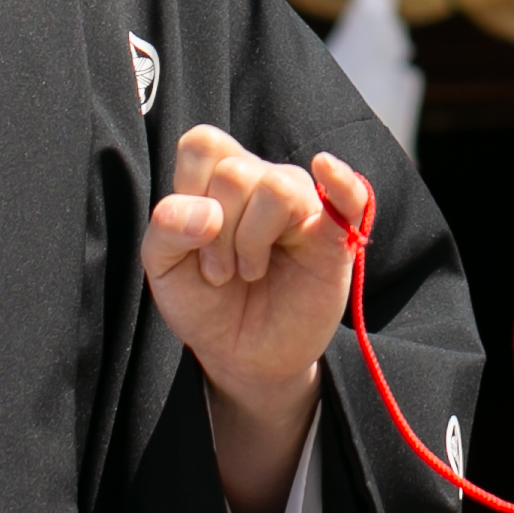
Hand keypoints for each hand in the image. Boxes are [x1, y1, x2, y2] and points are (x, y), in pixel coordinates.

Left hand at [144, 127, 368, 512]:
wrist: (248, 366)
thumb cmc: (203, 313)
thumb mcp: (165, 277)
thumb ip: (167, 232)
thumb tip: (197, 210)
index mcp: (216, 179)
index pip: (203, 145)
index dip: (192, 200)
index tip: (192, 245)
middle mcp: (261, 183)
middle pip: (236, 165)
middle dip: (221, 230)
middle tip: (224, 276)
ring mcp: (305, 208)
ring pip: (277, 184)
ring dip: (254, 241)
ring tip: (250, 278)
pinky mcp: (339, 237)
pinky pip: (348, 190)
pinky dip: (342, 183)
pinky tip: (332, 185)